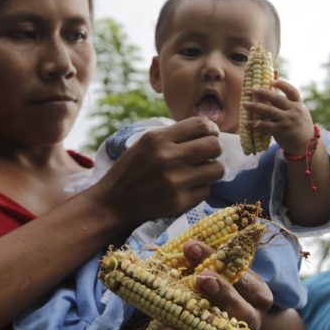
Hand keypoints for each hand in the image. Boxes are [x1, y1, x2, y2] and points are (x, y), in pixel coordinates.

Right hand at [92, 117, 224, 226]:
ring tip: (199, 173)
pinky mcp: (180, 202)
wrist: (113, 204)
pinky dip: (200, 190)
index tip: (210, 135)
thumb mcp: (144, 144)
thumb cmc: (130, 171)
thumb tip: (208, 130)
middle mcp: (168, 157)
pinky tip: (187, 189)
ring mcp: (175, 181)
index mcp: (157, 138)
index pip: (201, 125)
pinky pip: (206, 190)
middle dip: (214, 150)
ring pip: (216, 170)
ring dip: (211, 171)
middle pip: (214, 146)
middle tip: (207, 156)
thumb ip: (172, 136)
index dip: (211, 129)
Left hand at [154, 240, 273, 329]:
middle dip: (222, 291)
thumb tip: (190, 245)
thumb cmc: (213, 289)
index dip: (219, 260)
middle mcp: (251, 318)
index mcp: (257, 293)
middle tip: (200, 277)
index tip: (193, 247)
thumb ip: (207, 260)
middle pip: (242, 309)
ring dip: (202, 320)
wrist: (205, 323)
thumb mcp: (215, 272)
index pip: (243, 275)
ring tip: (176, 309)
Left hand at [243, 79, 313, 154]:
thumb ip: (287, 100)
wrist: (305, 144)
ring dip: (255, 107)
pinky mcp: (281, 131)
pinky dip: (255, 124)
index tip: (271, 81)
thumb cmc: (298, 124)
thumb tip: (273, 84)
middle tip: (251, 89)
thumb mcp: (297, 111)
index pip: (292, 91)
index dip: (282, 85)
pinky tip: (246, 123)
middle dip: (263, 93)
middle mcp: (294, 111)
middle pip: (277, 99)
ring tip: (245, 104)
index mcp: (298, 104)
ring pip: (269, 111)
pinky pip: (266, 126)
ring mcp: (287, 121)